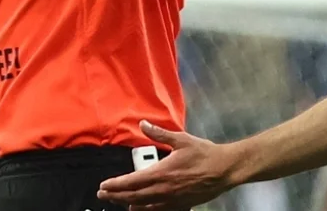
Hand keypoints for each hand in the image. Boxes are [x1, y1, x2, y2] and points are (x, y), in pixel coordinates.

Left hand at [97, 121, 239, 210]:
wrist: (224, 170)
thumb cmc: (204, 154)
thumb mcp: (181, 140)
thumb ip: (159, 133)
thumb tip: (143, 124)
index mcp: (161, 172)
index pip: (131, 181)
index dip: (115, 185)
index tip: (103, 186)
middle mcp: (163, 189)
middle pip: (133, 196)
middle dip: (115, 196)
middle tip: (103, 195)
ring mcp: (171, 200)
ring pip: (143, 205)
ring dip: (128, 203)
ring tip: (118, 201)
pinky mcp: (180, 205)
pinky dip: (145, 210)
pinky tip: (140, 208)